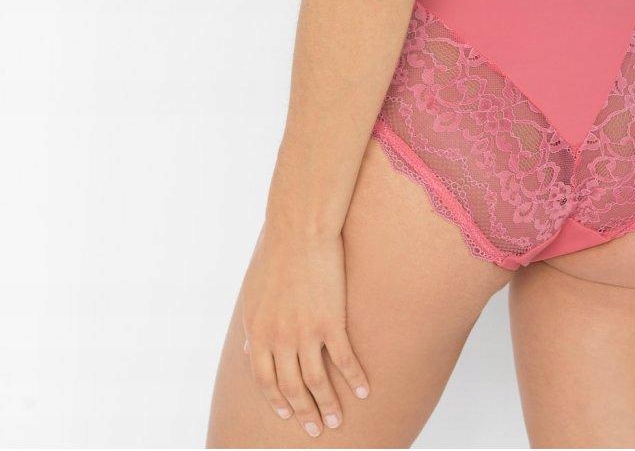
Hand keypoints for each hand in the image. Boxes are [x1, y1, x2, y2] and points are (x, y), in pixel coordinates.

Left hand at [240, 219, 371, 437]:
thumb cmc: (275, 255)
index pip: (265, 380)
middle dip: (304, 412)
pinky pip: (344, 360)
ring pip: (317, 382)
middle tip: (316, 429)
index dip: (277, 400)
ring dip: (328, 405)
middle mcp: (278, 340)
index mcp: (257, 333)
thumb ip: (251, 324)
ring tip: (337, 420)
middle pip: (291, 388)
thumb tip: (245, 346)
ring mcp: (305, 333)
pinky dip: (354, 378)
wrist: (299, 229)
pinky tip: (364, 389)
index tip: (289, 414)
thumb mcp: (253, 293)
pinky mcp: (331, 321)